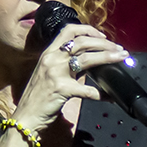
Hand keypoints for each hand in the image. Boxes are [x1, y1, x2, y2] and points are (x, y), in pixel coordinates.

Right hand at [10, 21, 132, 129]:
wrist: (26, 117)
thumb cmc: (38, 98)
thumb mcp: (48, 75)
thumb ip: (65, 66)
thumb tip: (89, 64)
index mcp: (48, 53)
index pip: (68, 31)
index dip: (88, 30)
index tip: (103, 36)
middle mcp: (51, 59)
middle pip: (82, 42)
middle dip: (104, 43)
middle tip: (118, 48)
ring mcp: (56, 73)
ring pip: (87, 59)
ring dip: (107, 57)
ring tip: (121, 58)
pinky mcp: (62, 89)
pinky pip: (87, 90)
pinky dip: (101, 93)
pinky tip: (109, 96)